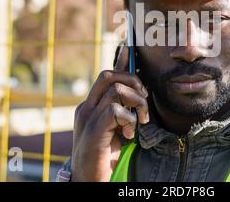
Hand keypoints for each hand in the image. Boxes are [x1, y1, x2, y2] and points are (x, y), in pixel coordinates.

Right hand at [71, 46, 148, 181]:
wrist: (88, 179)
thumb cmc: (103, 154)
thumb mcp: (115, 127)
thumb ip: (122, 109)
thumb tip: (137, 92)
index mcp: (90, 105)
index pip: (105, 75)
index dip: (120, 61)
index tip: (131, 50)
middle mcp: (86, 107)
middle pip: (108, 75)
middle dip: (132, 80)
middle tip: (144, 97)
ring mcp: (88, 118)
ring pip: (116, 91)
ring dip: (137, 104)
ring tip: (140, 122)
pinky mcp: (94, 131)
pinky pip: (116, 111)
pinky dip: (129, 119)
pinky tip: (129, 133)